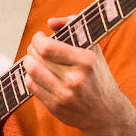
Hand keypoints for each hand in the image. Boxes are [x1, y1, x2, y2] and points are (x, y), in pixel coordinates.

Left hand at [23, 15, 124, 134]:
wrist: (107, 112)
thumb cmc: (98, 76)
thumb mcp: (93, 48)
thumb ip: (72, 26)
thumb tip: (50, 22)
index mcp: (85, 61)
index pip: (47, 47)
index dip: (37, 39)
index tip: (39, 37)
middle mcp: (74, 79)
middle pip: (36, 58)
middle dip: (32, 49)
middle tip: (36, 47)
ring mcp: (64, 95)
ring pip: (31, 71)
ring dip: (29, 62)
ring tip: (35, 59)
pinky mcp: (55, 107)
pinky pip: (31, 86)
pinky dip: (31, 76)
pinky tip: (38, 73)